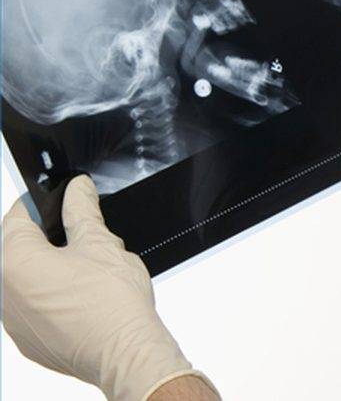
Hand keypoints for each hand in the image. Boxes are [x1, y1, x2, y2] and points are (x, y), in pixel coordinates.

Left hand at [2, 176, 216, 400]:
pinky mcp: (28, 341)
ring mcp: (13, 321)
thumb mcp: (101, 244)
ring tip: (89, 274)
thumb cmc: (113, 303)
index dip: (42, 204)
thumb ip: (82, 210)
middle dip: (51, 240)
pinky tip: (85, 300)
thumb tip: (77, 190)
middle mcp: (3, 292)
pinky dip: (54, 300)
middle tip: (85, 239)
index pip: (17, 217)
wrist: (125, 352)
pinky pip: (35, 309)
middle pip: (21, 250)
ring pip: (28, 281)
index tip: (60, 200)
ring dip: (51, 271)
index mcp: (15, 261)